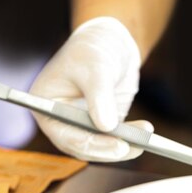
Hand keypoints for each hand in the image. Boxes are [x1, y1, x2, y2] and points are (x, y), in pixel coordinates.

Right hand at [30, 16, 152, 160]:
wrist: (108, 44)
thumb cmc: (93, 50)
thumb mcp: (96, 68)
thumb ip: (100, 96)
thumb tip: (107, 127)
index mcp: (46, 105)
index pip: (65, 134)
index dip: (90, 143)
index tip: (116, 145)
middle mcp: (60, 120)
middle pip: (82, 146)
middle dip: (109, 149)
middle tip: (132, 146)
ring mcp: (81, 125)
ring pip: (100, 147)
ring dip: (123, 146)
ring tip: (145, 137)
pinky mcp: (101, 125)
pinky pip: (114, 139)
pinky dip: (130, 138)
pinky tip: (146, 130)